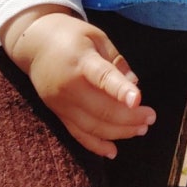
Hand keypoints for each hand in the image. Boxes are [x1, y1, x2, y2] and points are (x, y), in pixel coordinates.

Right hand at [1, 7, 155, 157]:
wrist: (35, 44)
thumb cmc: (71, 35)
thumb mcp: (96, 36)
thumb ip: (116, 59)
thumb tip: (134, 83)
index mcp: (82, 60)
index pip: (102, 77)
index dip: (121, 89)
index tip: (139, 100)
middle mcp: (69, 86)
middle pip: (101, 108)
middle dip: (129, 117)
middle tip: (150, 118)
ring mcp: (61, 103)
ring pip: (92, 126)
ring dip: (119, 132)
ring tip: (141, 129)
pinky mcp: (57, 114)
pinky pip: (78, 134)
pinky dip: (96, 145)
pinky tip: (113, 152)